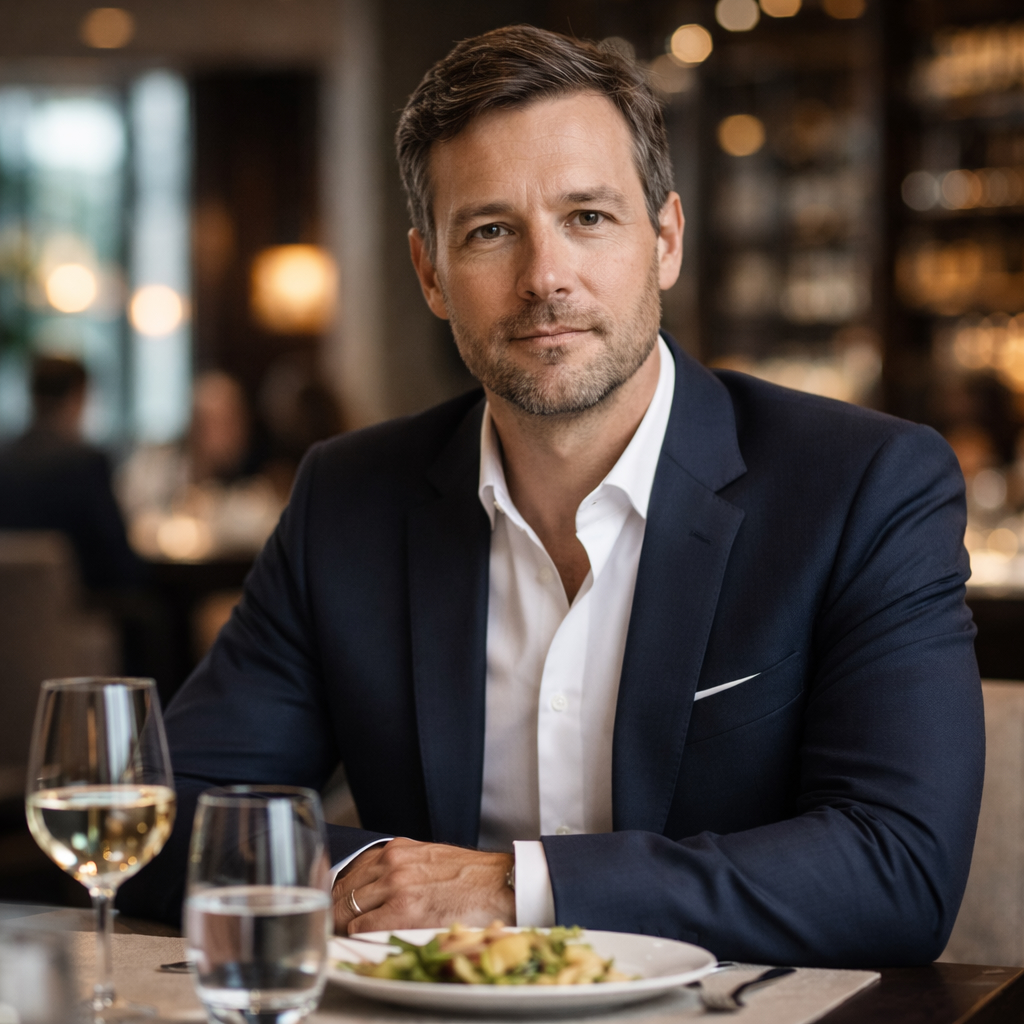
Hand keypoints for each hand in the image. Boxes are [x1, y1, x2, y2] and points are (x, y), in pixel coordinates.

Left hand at [332, 838, 514, 934]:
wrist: (500, 886)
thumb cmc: (470, 877)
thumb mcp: (428, 858)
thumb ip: (400, 866)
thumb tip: (375, 888)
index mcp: (398, 849)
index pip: (351, 871)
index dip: (340, 893)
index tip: (337, 906)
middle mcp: (392, 862)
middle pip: (342, 890)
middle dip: (335, 910)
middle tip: (334, 927)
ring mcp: (395, 885)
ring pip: (346, 909)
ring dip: (344, 926)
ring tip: (345, 938)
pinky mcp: (403, 910)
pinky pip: (361, 928)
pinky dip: (358, 938)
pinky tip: (363, 943)